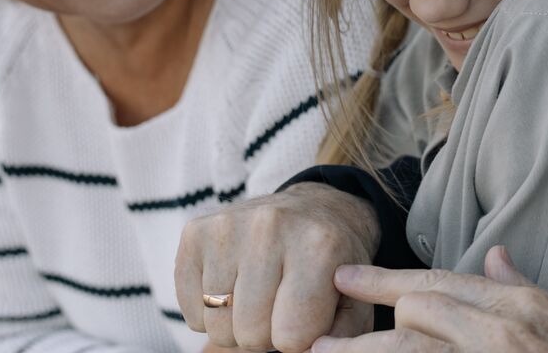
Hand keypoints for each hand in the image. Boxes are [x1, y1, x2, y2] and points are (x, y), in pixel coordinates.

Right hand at [176, 183, 380, 351]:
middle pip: (251, 332)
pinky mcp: (195, 233)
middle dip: (268, 334)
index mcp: (319, 244)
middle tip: (280, 307)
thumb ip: (342, 336)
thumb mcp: (355, 298)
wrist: (313, 210)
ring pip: (218, 326)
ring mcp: (227, 226)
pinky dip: (211, 315)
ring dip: (238, 326)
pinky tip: (234, 288)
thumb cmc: (333, 264)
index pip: (293, 335)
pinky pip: (192, 312)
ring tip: (259, 298)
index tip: (307, 314)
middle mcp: (270, 227)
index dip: (300, 338)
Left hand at [311, 246, 547, 352]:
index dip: (385, 279)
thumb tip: (494, 256)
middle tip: (319, 339)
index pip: (437, 282)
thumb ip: (530, 290)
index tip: (346, 278)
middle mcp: (500, 333)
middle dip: (369, 325)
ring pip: (406, 345)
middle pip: (414, 310)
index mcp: (520, 308)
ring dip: (360, 352)